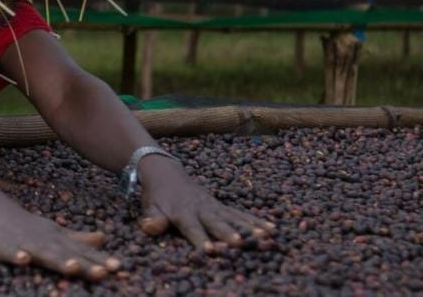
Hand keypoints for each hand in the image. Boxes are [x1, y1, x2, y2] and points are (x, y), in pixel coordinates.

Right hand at [0, 197, 120, 279]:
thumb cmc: (26, 226)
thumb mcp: (55, 232)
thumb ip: (78, 238)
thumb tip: (104, 238)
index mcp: (57, 240)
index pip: (82, 252)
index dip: (100, 260)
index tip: (120, 268)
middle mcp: (45, 242)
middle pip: (68, 255)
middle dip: (86, 264)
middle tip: (106, 272)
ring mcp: (24, 244)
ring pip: (43, 253)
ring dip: (58, 260)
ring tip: (72, 267)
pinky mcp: (2, 247)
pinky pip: (10, 253)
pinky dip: (17, 256)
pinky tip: (23, 260)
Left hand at [137, 155, 274, 251]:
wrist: (166, 173)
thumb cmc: (158, 197)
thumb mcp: (150, 207)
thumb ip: (152, 219)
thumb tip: (149, 227)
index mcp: (182, 213)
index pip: (192, 228)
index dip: (200, 238)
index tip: (209, 249)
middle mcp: (202, 209)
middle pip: (217, 222)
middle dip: (228, 233)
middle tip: (240, 242)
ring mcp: (214, 207)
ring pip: (234, 217)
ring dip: (250, 227)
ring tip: (266, 236)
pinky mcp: (223, 206)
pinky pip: (241, 214)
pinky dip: (256, 220)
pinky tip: (272, 228)